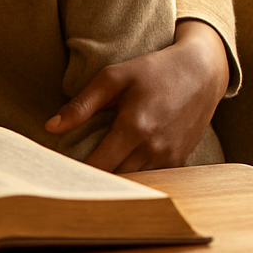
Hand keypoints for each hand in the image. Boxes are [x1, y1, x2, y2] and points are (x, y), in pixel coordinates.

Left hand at [45, 20, 228, 172]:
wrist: (201, 73)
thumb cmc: (153, 71)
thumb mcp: (113, 78)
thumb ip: (82, 105)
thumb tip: (51, 127)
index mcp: (134, 128)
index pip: (99, 165)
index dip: (77, 171)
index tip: (61, 171)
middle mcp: (154, 149)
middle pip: (116, 179)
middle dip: (94, 178)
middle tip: (71, 174)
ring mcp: (171, 158)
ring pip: (135, 181)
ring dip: (115, 179)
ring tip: (92, 174)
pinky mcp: (181, 161)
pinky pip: (153, 178)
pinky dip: (136, 176)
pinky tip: (121, 167)